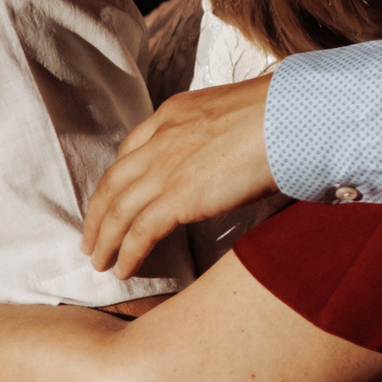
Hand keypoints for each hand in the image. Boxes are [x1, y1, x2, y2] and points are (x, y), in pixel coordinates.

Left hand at [80, 77, 279, 278]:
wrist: (290, 116)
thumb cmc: (281, 115)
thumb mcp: (234, 113)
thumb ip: (217, 135)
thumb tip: (229, 157)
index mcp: (173, 113)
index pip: (131, 149)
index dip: (118, 181)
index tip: (114, 201)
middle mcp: (161, 138)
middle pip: (114, 182)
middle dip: (98, 214)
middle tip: (91, 238)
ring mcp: (166, 167)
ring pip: (118, 210)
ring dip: (104, 239)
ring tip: (100, 261)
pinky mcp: (179, 196)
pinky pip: (141, 231)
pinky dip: (128, 252)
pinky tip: (124, 268)